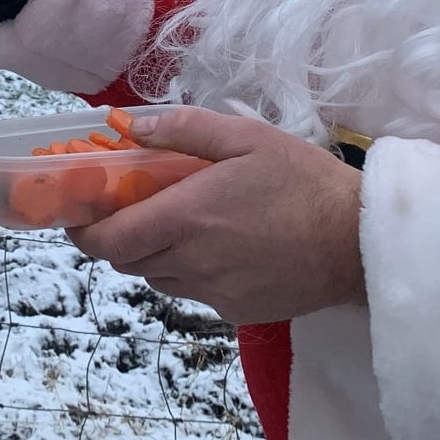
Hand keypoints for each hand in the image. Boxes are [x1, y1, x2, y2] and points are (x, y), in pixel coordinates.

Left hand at [67, 107, 365, 325]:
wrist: (359, 242)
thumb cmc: (303, 180)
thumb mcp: (246, 136)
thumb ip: (182, 129)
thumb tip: (128, 128)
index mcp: (186, 217)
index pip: (107, 239)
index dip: (83, 230)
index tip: (81, 211)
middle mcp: (191, 262)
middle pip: (126, 260)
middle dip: (119, 235)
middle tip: (136, 206)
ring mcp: (212, 293)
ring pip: (157, 277)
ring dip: (155, 253)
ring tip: (185, 223)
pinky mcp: (234, 312)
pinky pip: (193, 292)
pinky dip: (191, 271)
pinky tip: (223, 247)